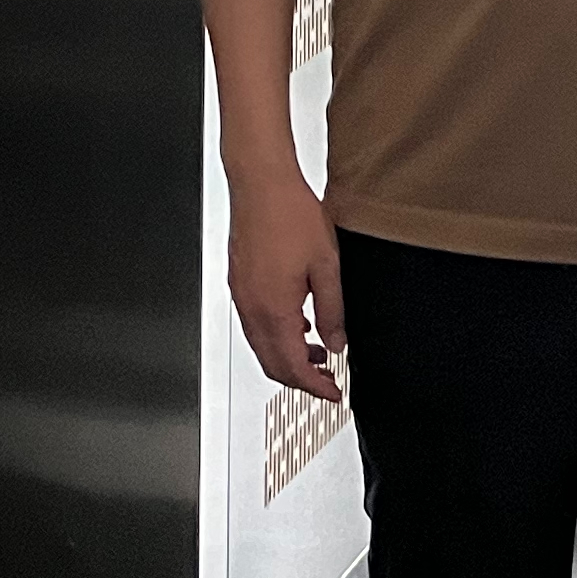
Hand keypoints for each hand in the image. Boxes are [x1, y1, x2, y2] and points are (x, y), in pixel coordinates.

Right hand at [227, 169, 346, 401]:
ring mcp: (242, 296)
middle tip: (327, 381)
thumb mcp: (327, 266)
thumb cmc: (290, 215)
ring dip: (288, 357)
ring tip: (318, 354)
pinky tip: (298, 324)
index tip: (332, 393)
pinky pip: (255, 324)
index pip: (292, 367)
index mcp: (274, 310)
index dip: (314, 386)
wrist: (262, 184)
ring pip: (261, 346)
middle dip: (300, 379)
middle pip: (272, 364)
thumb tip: (336, 342)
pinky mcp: (240, 283)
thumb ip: (332, 310)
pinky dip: (276, 336)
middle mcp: (252, 308)